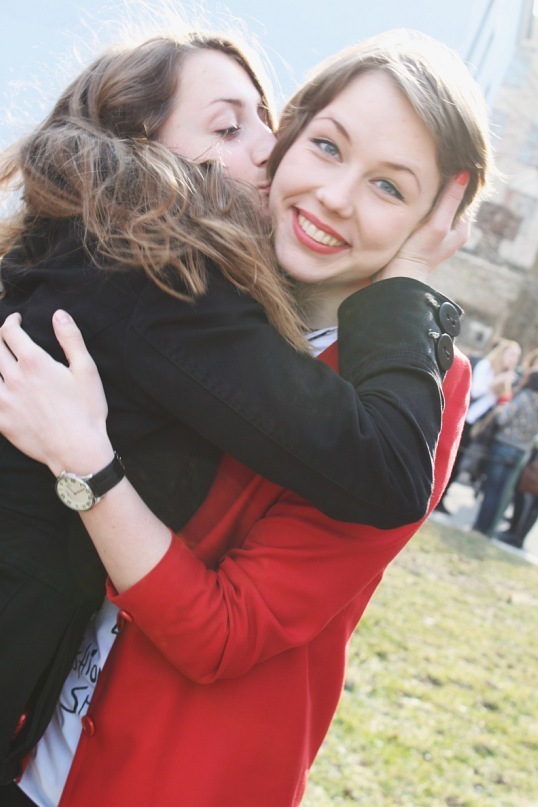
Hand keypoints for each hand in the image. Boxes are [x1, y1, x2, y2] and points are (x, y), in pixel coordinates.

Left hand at [0, 311, 112, 475]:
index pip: (10, 332)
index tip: (17, 321)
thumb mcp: (87, 370)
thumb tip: (58, 314)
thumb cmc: (87, 410)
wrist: (78, 450)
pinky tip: (0, 390)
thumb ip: (71, 338)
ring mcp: (4, 400)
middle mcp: (14, 378)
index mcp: (34, 362)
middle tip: (6, 338)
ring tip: (1, 361)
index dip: (12, 322)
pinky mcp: (1, 420)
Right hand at [375, 174, 469, 283]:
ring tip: (421, 177)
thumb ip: (450, 200)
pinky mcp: (421, 236)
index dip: (457, 179)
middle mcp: (452, 232)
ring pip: (437, 205)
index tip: (447, 164)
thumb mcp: (437, 225)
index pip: (465, 196)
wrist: (395, 278)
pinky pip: (425, 212)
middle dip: (443, 185)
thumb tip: (465, 173)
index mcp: (462, 229)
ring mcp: (436, 234)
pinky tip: (411, 194)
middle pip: (451, 200)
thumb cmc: (417, 254)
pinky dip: (421, 202)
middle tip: (431, 167)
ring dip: (430, 193)